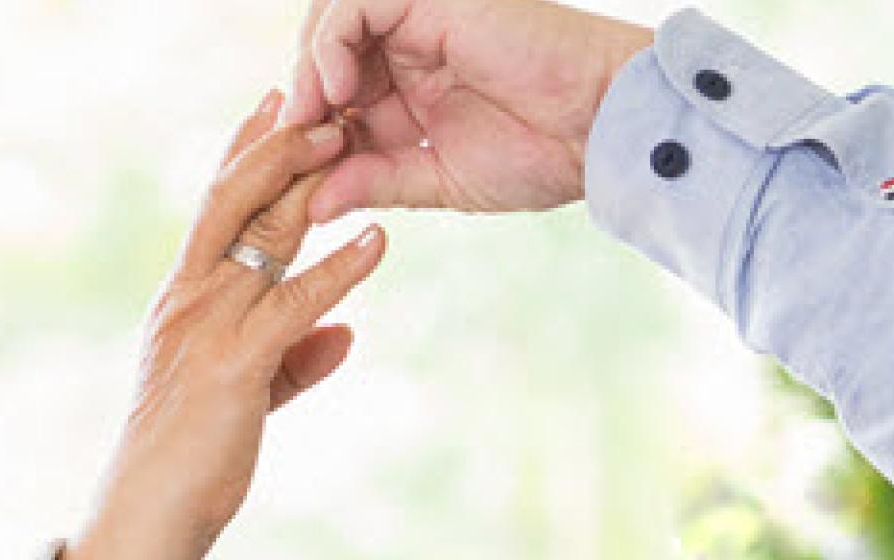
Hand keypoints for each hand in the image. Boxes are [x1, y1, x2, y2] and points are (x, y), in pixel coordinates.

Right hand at [65, 92, 389, 559]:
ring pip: (262, 238)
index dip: (245, 152)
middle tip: (321, 100)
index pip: (214, 206)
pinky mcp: (235, 368)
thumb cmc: (193, 460)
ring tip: (351, 141)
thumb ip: (295, 359)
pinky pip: (294, 305)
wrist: (151, 517)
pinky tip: (377, 243)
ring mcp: (208, 329)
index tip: (276, 105)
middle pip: (233, 201)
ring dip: (310, 185)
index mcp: (186, 298)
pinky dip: (338, 271)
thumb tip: (345, 334)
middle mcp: (190, 299)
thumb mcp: (251, 396)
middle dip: (279, 147)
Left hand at [284, 0, 653, 222]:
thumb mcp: (440, 179)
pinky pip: (352, 7)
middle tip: (293, 143)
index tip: (294, 175)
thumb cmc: (543, 153)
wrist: (600, 126)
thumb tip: (311, 205)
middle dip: (301, 100)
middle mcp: (407, 45)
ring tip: (313, 117)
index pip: (334, 98)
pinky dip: (332, 44)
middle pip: (321, 56)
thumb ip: (377, 181)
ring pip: (328, 23)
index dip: (308, 131)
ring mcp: (416, 16)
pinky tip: (340, 91)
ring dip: (309, 71)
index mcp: (411, 87)